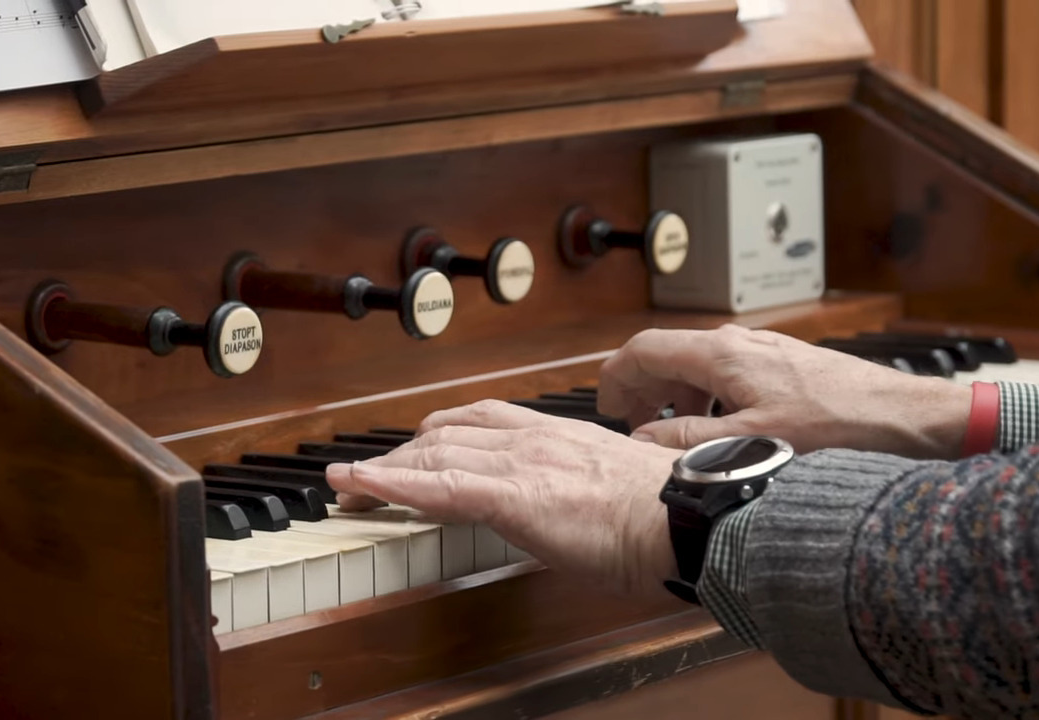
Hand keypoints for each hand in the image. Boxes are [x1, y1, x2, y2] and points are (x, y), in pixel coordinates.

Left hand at [325, 400, 681, 597]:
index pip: (481, 422)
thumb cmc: (666, 512)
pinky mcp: (514, 496)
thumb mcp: (615, 487)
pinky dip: (389, 485)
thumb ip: (583, 486)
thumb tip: (573, 507)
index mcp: (559, 435)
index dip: (439, 436)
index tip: (415, 447)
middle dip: (401, 454)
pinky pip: (437, 487)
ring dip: (384, 471)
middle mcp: (533, 438)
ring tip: (350, 488)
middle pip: (447, 435)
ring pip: (434, 456)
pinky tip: (357, 486)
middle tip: (369, 475)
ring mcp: (521, 463)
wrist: (688, 518)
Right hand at [598, 324, 971, 458]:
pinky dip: (705, 397)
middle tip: (631, 427)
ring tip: (672, 435)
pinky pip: (726, 374)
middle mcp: (738, 343)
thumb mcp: (750, 443)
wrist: (901, 417)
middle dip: (641, 389)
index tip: (603, 407)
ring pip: (697, 366)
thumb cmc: (837, 427)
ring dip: (673, 396)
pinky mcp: (782, 365)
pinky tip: (719, 431)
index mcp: (721, 354)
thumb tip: (642, 441)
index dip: (614, 377)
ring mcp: (761, 351)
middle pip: (667, 355)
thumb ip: (687, 440)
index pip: (643, 349)